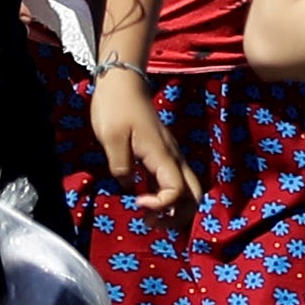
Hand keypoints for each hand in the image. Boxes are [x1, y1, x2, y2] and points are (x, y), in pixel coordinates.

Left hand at [89, 63, 197, 219]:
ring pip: (189, 190)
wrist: (123, 82)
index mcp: (162, 155)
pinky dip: (169, 198)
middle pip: (193, 195)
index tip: (137, 202)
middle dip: (178, 216)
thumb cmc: (115, 107)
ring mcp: (171, 155)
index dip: (160, 204)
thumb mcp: (111, 139)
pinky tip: (149, 202)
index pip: (176, 191)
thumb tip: (129, 186)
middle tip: (151, 222)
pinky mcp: (163, 154)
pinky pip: (176, 182)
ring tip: (151, 218)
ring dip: (176, 209)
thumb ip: (121, 167)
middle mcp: (173, 157)